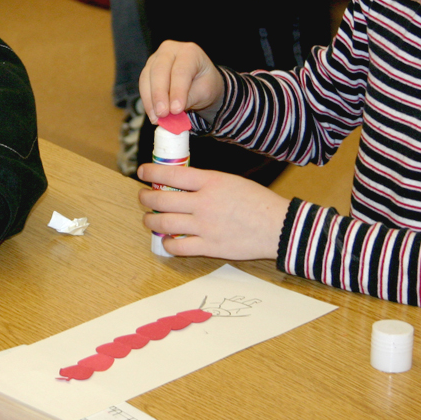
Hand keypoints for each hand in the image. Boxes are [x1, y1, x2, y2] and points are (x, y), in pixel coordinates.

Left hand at [137, 163, 288, 259]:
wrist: (278, 226)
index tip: (142, 172)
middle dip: (146, 198)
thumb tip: (180, 184)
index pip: (172, 174)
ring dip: (151, 221)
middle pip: (162, 199)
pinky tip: (167, 240)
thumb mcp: (231, 180)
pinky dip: (167, 243)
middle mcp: (204, 203)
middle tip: (143, 197)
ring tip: (149, 219)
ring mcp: (205, 226)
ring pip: (164, 223)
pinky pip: (178, 247)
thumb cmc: (257, 201)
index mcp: (211, 182)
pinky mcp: (210, 247)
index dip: (152, 172)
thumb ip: (206, 182)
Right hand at [138, 40, 224, 123]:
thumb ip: (190, 98)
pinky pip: (143, 84)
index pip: (181, 71)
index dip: (177, 91)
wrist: (199, 81)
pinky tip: (152, 114)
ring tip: (156, 118)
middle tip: (162, 114)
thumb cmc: (204, 83)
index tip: (176, 109)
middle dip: (160, 95)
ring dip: (150, 100)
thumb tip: (173, 110)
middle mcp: (170, 50)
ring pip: (147, 77)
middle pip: (160, 70)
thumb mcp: (205, 91)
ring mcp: (156, 58)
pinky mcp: (148, 68)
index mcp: (190, 51)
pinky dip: (147, 101)